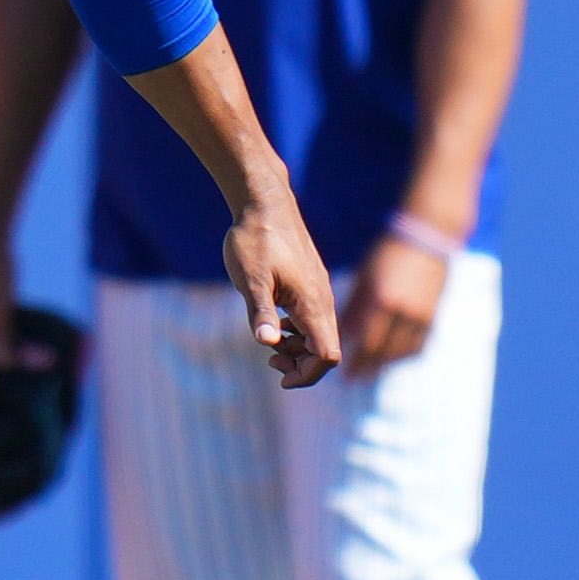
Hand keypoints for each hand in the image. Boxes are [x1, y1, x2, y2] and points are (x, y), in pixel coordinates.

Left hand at [222, 204, 341, 388]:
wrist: (265, 203)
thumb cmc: (255, 240)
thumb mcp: (251, 280)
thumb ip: (261, 312)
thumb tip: (267, 343)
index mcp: (313, 303)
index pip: (327, 355)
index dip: (307, 374)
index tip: (279, 375)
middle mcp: (323, 299)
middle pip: (326, 350)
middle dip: (301, 365)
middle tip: (270, 359)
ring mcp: (319, 291)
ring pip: (320, 335)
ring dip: (298, 349)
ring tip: (270, 344)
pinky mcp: (311, 283)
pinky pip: (314, 319)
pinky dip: (297, 332)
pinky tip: (276, 324)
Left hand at [336, 235, 449, 374]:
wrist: (428, 237)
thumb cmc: (387, 253)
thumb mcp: (365, 277)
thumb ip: (354, 307)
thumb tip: (341, 334)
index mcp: (382, 302)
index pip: (365, 343)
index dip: (355, 362)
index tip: (344, 375)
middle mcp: (403, 313)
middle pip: (383, 353)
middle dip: (366, 368)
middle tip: (354, 378)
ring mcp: (421, 316)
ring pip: (401, 352)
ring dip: (384, 364)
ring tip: (370, 370)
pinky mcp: (433, 316)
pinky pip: (418, 345)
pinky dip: (403, 355)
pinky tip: (392, 356)